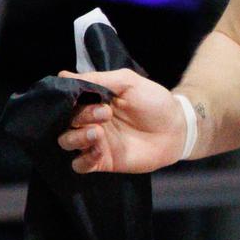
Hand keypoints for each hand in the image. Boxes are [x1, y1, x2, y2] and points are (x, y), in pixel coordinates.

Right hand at [55, 69, 185, 174]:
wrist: (177, 128)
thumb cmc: (154, 102)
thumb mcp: (128, 82)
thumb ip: (97, 79)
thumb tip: (62, 75)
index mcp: (92, 101)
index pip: (67, 101)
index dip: (70, 99)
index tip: (82, 96)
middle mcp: (89, 121)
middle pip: (66, 121)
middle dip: (81, 116)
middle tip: (105, 113)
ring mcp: (95, 142)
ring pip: (67, 142)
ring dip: (77, 137)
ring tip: (97, 132)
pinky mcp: (102, 161)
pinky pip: (80, 165)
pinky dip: (83, 159)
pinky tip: (98, 151)